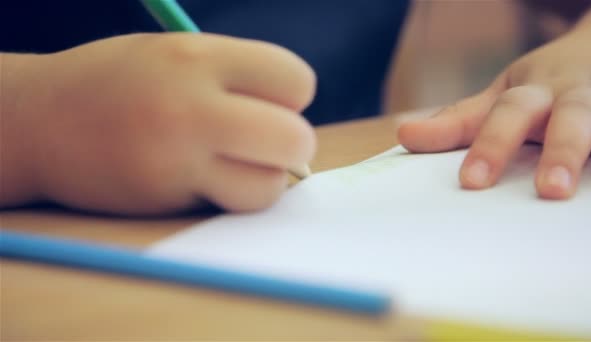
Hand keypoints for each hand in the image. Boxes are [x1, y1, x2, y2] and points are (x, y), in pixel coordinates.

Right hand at [2, 33, 315, 213]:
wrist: (38, 120)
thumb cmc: (118, 83)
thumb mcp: (175, 56)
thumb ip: (236, 80)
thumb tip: (293, 122)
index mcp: (198, 56)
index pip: (295, 80)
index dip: (290, 96)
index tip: (267, 102)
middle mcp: (192, 106)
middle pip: (296, 139)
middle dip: (291, 144)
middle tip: (264, 142)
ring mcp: (177, 158)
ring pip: (271, 185)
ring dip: (263, 179)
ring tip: (229, 164)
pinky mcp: (165, 199)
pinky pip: (232, 206)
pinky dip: (232, 197)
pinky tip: (201, 179)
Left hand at [398, 11, 590, 198]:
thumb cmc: (544, 84)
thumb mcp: (502, 96)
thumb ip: (458, 121)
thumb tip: (404, 135)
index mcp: (531, 93)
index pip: (505, 116)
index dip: (490, 147)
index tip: (472, 182)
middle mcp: (571, 95)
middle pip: (568, 117)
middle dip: (559, 150)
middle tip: (549, 190)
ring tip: (584, 189)